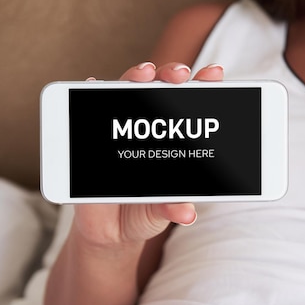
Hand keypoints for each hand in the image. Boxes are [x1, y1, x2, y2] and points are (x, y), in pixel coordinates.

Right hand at [74, 62, 223, 245]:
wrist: (112, 231)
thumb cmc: (146, 212)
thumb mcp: (162, 211)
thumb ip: (172, 207)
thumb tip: (186, 212)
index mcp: (174, 139)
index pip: (192, 104)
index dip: (203, 85)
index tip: (214, 74)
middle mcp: (149, 127)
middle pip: (161, 89)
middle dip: (172, 75)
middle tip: (179, 75)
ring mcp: (121, 128)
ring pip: (127, 91)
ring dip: (135, 77)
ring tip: (144, 74)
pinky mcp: (93, 138)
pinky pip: (90, 111)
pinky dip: (90, 92)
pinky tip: (94, 86)